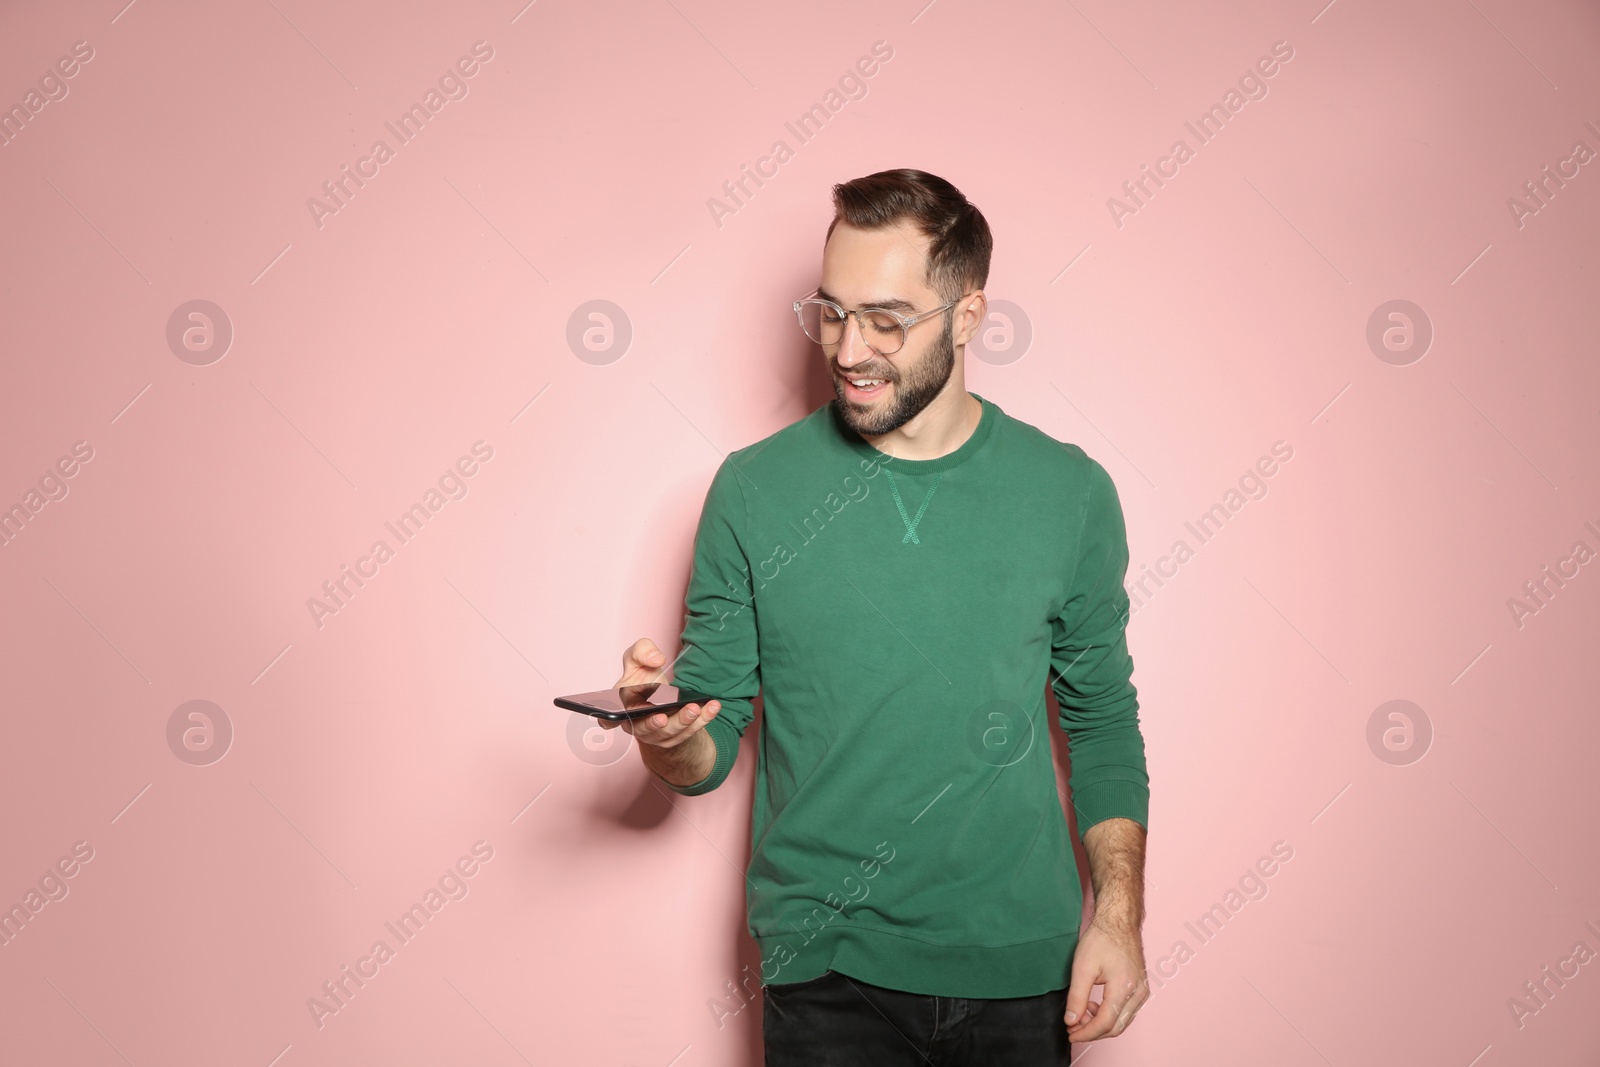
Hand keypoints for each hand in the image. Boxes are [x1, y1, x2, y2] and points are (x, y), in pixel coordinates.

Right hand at [602, 637, 720, 749]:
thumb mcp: (639, 660)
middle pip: (645, 729)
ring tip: (694, 707)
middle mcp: (637, 725)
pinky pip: (691, 731)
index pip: (607, 719)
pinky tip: (713, 707)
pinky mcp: (678, 736)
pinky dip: (703, 719)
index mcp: (622, 707)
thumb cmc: (644, 681)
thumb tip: (656, 658)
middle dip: (655, 723)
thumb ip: (641, 651)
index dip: (606, 722)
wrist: (662, 699)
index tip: (608, 721)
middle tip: (664, 715)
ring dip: (684, 721)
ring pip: (671, 732)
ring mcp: (658, 735)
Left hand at [1064, 916, 1149, 1042]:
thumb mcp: (1082, 967)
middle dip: (1092, 1031)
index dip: (1086, 1033)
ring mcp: (1143, 991)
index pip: (1105, 1023)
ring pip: (1122, 1022)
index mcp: (1124, 988)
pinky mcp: (1141, 988)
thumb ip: (1076, 997)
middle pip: (1116, 1027)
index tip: (1070, 1033)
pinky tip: (1094, 1004)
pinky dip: (1110, 1015)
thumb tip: (1072, 1021)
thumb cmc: (1101, 939)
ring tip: (1082, 1011)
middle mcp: (1138, 993)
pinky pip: (1127, 1012)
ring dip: (1101, 1023)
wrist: (1119, 921)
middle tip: (1073, 1026)